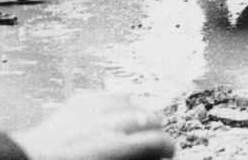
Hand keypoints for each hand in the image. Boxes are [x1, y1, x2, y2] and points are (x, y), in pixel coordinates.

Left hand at [10, 91, 174, 159]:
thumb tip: (148, 158)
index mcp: (117, 146)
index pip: (158, 140)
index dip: (168, 147)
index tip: (168, 153)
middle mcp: (109, 123)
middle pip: (150, 117)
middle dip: (155, 130)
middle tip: (152, 143)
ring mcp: (95, 108)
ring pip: (132, 101)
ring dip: (137, 114)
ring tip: (135, 126)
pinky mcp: (79, 100)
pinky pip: (107, 95)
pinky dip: (114, 103)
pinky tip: (112, 113)